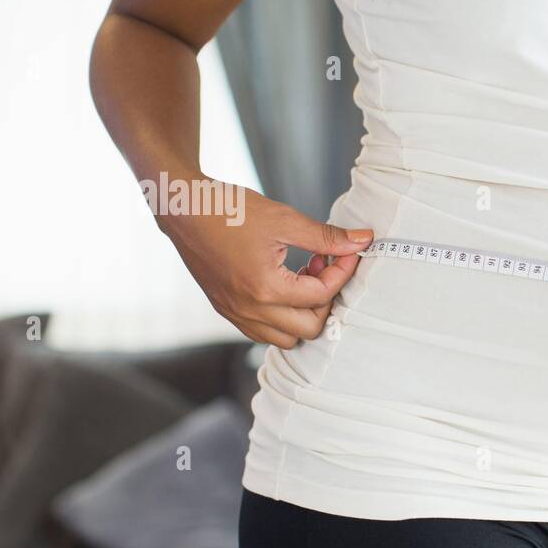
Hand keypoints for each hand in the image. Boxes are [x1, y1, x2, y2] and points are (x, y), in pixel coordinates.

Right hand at [157, 178, 372, 347]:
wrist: (184, 209)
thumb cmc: (230, 210)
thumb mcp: (285, 219)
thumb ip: (327, 238)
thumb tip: (363, 241)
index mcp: (266, 288)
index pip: (322, 295)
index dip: (342, 272)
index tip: (348, 252)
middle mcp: (250, 310)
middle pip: (309, 328)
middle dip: (326, 300)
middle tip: (321, 266)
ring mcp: (236, 314)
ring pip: (286, 338)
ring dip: (304, 313)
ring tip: (301, 276)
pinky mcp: (227, 311)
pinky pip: (264, 332)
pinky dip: (282, 318)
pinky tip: (282, 285)